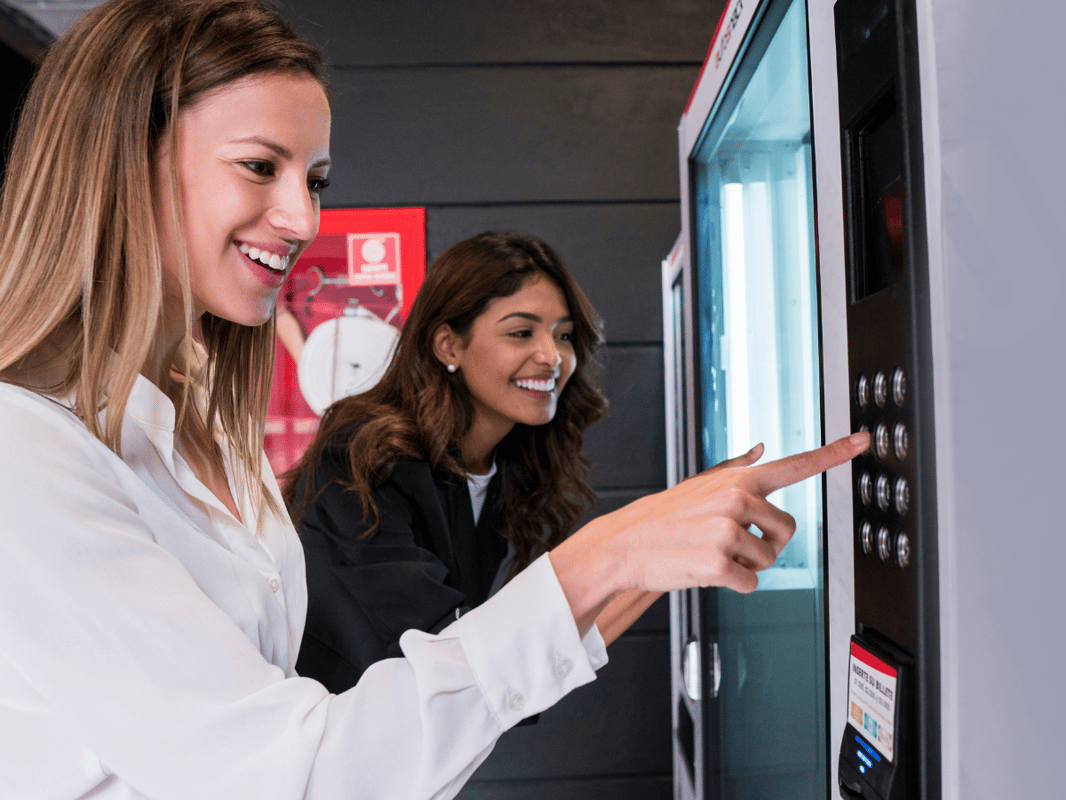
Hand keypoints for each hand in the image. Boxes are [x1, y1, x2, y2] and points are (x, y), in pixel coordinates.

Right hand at [613, 432, 868, 593]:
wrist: (624, 544)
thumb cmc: (662, 516)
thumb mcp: (699, 484)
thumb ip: (735, 468)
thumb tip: (761, 449)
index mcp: (737, 479)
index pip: (794, 464)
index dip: (834, 453)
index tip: (863, 440)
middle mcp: (737, 499)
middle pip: (787, 531)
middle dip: (767, 545)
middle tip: (732, 545)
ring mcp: (727, 530)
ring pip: (768, 561)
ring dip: (746, 567)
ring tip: (712, 554)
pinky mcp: (718, 562)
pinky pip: (750, 584)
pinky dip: (734, 585)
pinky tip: (706, 570)